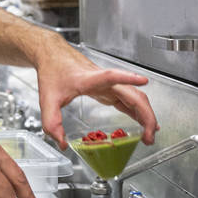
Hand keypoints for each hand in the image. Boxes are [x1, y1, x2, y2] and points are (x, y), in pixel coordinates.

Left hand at [35, 40, 156, 148]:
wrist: (53, 55)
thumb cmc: (53, 70)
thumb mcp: (47, 98)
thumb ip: (51, 121)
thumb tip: (61, 142)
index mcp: (89, 79)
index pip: (111, 76)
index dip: (127, 78)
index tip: (144, 80)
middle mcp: (103, 80)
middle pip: (132, 94)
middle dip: (146, 115)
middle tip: (149, 136)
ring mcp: (108, 84)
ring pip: (135, 97)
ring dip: (146, 115)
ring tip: (149, 135)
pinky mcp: (108, 88)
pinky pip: (128, 100)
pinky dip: (138, 112)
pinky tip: (143, 123)